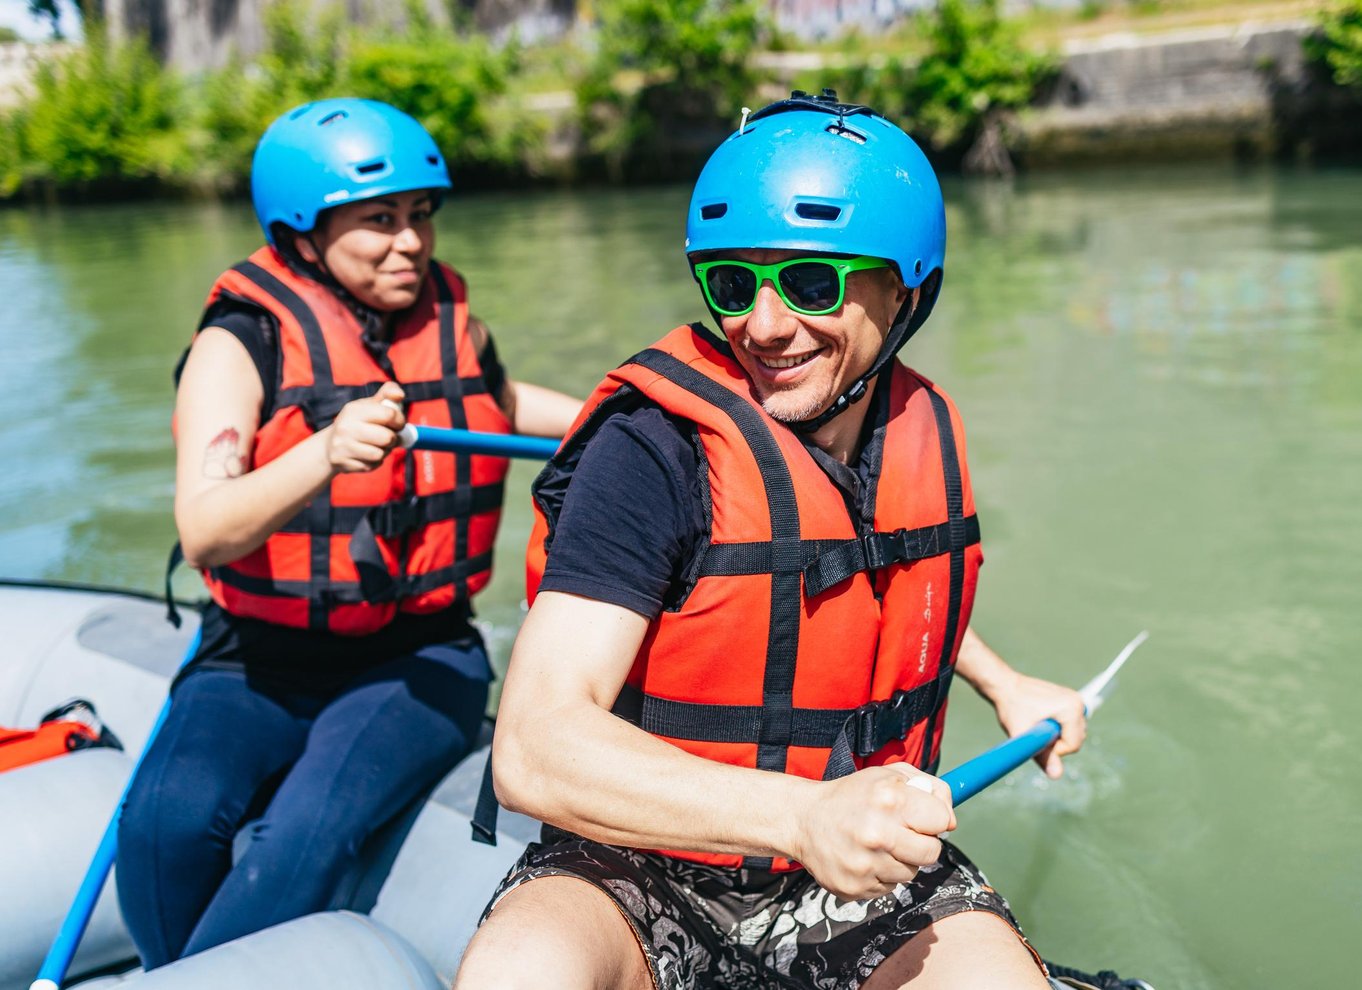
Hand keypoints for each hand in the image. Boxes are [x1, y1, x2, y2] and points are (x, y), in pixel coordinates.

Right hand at [325, 381, 405, 472]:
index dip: (400, 420)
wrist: (330, 445)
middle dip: (393, 439)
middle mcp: (345, 427)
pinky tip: (366, 455)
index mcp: (354, 409)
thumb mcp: (369, 405)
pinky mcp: (343, 462)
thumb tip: (399, 395)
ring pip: (380, 454)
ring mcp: (342, 446)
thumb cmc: (358, 422)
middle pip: (387, 437)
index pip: (389, 414)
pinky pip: (372, 466)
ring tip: (378, 446)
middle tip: (389, 437)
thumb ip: (387, 394)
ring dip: (385, 451)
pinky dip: (375, 462)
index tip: (397, 424)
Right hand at [788, 764, 955, 899]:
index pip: (942, 820)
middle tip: (904, 834)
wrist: (804, 820)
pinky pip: (889, 887)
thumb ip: (927, 787)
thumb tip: (951, 819)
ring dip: (902, 860)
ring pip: (911, 873)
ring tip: (879, 844)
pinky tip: (865, 857)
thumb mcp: (888, 775)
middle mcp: (878, 833)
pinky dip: (882, 875)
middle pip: (932, 852)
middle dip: (923, 843)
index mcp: (890, 799)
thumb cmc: (853, 795)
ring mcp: (866, 864)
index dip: (935, 819)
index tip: (923, 818)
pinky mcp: (856, 887)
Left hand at [991, 672, 1086, 778]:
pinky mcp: (1069, 701)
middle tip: (1034, 730)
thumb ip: (1042, 756)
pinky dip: (1056, 728)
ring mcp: (1075, 700)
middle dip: (1056, 742)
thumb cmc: (1011, 707)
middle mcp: (1078, 703)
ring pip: (1072, 734)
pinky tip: (1039, 718)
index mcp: (1072, 708)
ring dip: (1055, 736)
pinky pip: (1069, 726)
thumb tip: (1057, 775)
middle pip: (1075, 740)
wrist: (1004, 686)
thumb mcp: (1024, 734)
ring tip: (1035, 723)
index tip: (1036, 738)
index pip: (1073, 745)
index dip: (1054, 749)